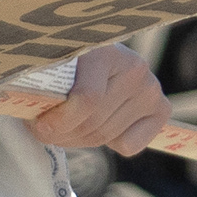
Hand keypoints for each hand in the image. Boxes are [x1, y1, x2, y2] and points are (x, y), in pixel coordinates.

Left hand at [24, 41, 168, 156]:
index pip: (87, 99)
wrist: (97, 56)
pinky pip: (130, 145)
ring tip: (65, 128)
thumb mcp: (53, 65)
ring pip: (107, 136)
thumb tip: (36, 121)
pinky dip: (111, 144)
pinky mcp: (160, 109)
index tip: (38, 125)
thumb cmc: (67, 63)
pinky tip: (99, 125)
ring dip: (79, 140)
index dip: (59, 120)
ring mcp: (151, 88)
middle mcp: (135, 68)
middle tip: (44, 131)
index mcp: (106, 51)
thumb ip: (44, 86)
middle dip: (64, 133)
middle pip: (94, 122)